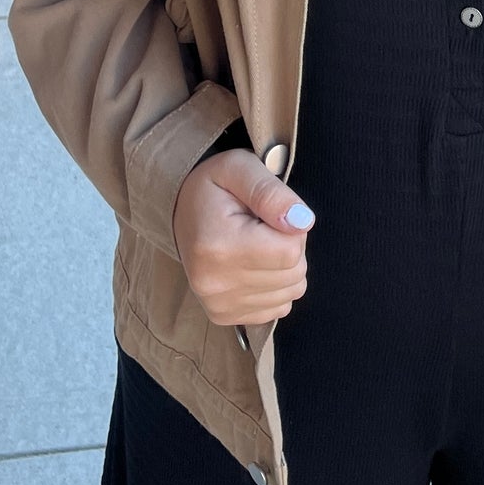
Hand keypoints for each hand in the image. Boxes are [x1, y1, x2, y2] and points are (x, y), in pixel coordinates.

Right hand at [172, 149, 313, 325]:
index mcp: (218, 246)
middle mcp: (215, 284)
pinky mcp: (223, 316)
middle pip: (294, 274)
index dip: (293, 228)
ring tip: (257, 245)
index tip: (271, 214)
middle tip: (264, 228)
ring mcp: (218, 305)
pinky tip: (254, 266)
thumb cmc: (214, 184)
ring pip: (291, 293)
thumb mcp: (240, 168)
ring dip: (284, 267)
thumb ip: (271, 193)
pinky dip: (276, 287)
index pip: (291, 251)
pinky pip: (279, 308)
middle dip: (290, 247)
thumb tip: (303, 222)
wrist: (180, 208)